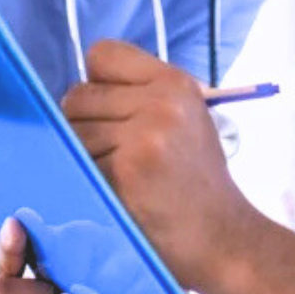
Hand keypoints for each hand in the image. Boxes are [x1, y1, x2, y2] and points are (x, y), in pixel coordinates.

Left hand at [62, 40, 258, 292]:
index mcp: (175, 82)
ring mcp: (144, 134)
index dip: (96, 83)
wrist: (223, 239)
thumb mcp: (184, 121)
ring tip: (116, 178)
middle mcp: (162, 101)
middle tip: (113, 156)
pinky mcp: (126, 169)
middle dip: (83, 127)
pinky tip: (114, 195)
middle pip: (77, 96)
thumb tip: (77, 93)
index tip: (110, 112)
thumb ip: (138, 97)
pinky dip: (85, 182)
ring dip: (80, 158)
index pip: (102, 54)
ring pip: (71, 132)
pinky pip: (76, 165)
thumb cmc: (197, 184)